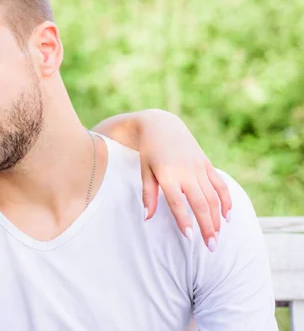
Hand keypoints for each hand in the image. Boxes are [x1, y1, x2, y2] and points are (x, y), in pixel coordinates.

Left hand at [138, 110, 230, 250]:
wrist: (161, 125)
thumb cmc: (149, 152)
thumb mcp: (144, 171)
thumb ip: (148, 195)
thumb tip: (147, 218)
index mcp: (167, 175)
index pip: (177, 203)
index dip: (185, 221)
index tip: (190, 238)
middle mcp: (186, 172)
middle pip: (200, 203)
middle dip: (207, 226)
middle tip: (211, 247)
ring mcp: (199, 167)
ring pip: (213, 197)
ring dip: (217, 219)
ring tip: (217, 237)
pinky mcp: (207, 164)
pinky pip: (220, 185)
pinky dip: (226, 201)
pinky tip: (228, 217)